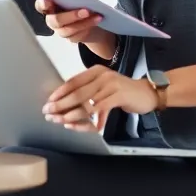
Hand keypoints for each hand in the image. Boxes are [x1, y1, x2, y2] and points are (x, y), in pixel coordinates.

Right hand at [36, 0, 116, 58]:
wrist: (84, 21)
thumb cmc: (73, 5)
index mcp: (49, 6)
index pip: (41, 6)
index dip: (42, 4)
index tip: (48, 1)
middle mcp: (52, 20)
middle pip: (56, 20)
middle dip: (71, 15)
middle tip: (85, 10)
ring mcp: (61, 30)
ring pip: (68, 29)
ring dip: (84, 22)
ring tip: (97, 15)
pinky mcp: (71, 37)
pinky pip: (78, 35)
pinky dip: (88, 26)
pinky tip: (97, 20)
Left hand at [42, 66, 157, 131]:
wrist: (147, 93)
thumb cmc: (122, 92)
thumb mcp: (103, 87)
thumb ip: (88, 92)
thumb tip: (65, 104)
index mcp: (95, 71)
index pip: (72, 81)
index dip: (59, 93)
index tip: (48, 103)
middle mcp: (101, 75)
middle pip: (76, 92)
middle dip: (60, 104)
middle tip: (48, 113)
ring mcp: (110, 85)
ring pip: (85, 103)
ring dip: (70, 114)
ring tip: (60, 121)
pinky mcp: (119, 96)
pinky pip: (98, 110)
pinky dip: (87, 120)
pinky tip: (77, 125)